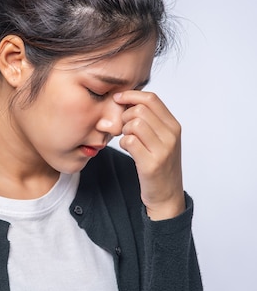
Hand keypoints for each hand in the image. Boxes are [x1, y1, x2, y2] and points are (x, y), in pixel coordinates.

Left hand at [114, 90, 184, 219]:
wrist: (167, 195)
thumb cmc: (160, 165)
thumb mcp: (161, 139)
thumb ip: (151, 120)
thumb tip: (127, 100)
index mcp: (174, 126)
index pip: (152, 99)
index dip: (131, 95)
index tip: (118, 98)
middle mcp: (171, 136)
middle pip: (140, 110)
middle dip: (125, 116)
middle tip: (123, 127)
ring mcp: (162, 150)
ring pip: (135, 124)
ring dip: (124, 130)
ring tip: (127, 139)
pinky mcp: (151, 164)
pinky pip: (129, 142)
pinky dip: (123, 143)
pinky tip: (127, 149)